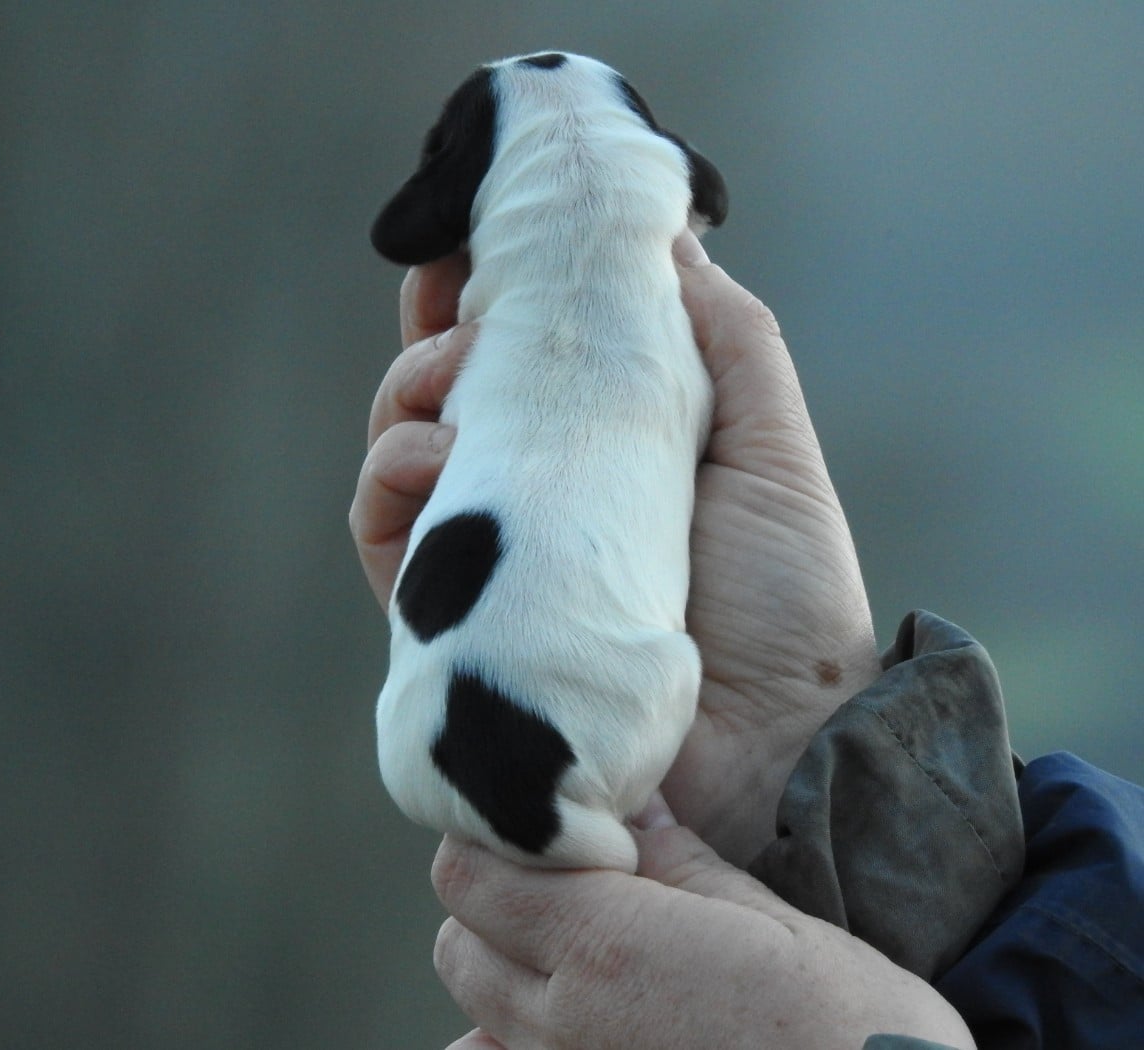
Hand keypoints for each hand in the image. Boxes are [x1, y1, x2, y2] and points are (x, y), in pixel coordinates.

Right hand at [349, 234, 881, 865]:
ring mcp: (488, 556)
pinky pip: (383, 530)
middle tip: (451, 289)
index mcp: (604, 454)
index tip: (483, 243)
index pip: (525, 363)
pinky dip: (390, 472)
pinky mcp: (449, 615)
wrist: (772, 744)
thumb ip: (728, 340)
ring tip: (454, 371)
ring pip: (402, 448)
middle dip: (433, 328)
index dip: (491, 299)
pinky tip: (436, 450)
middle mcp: (536, 501)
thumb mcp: (770, 448)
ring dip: (410, 387)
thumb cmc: (784, 600)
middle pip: (449, 395)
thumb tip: (672, 237)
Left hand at [431, 797, 973, 1049]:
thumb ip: (679, 862)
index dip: (493, 839)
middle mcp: (563, 1021)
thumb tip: (633, 802)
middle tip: (564, 880)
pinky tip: (580, 1020)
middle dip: (492, 900)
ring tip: (576, 949)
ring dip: (502, 970)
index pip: (467, 874)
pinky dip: (513, 1041)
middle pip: (459, 942)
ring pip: (475, 1012)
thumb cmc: (851, 1030)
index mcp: (601, 947)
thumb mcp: (773, 923)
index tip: (545, 827)